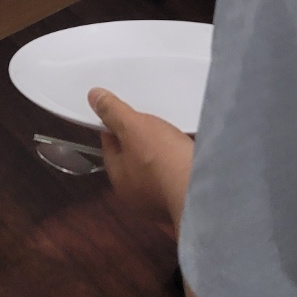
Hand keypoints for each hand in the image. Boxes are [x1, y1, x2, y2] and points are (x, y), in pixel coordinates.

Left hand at [88, 87, 194, 231]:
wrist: (201, 187)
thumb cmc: (162, 162)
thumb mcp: (132, 127)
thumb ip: (112, 112)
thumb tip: (94, 97)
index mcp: (119, 179)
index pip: (111, 146)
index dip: (115, 125)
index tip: (122, 110)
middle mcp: (138, 195)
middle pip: (134, 157)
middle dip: (141, 138)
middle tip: (150, 120)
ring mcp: (163, 198)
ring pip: (157, 166)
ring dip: (163, 151)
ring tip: (171, 132)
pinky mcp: (185, 197)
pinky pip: (178, 173)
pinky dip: (181, 161)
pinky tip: (188, 149)